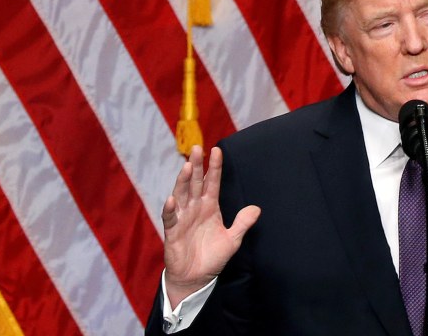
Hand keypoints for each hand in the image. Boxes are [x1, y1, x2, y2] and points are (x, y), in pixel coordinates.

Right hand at [162, 145, 261, 307]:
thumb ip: (242, 223)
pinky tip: (172, 199)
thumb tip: (257, 208)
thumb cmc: (212, 257)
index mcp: (210, 207)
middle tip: (197, 149)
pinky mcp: (173, 231)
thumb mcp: (232, 240)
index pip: (212, 183)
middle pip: (195, 183)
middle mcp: (195, 208)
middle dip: (196, 166)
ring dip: (183, 181)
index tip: (217, 150)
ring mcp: (183, 218)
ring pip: (182, 194)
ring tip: (187, 167)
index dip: (215, 168)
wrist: (196, 278)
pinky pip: (171, 217)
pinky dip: (171, 208)